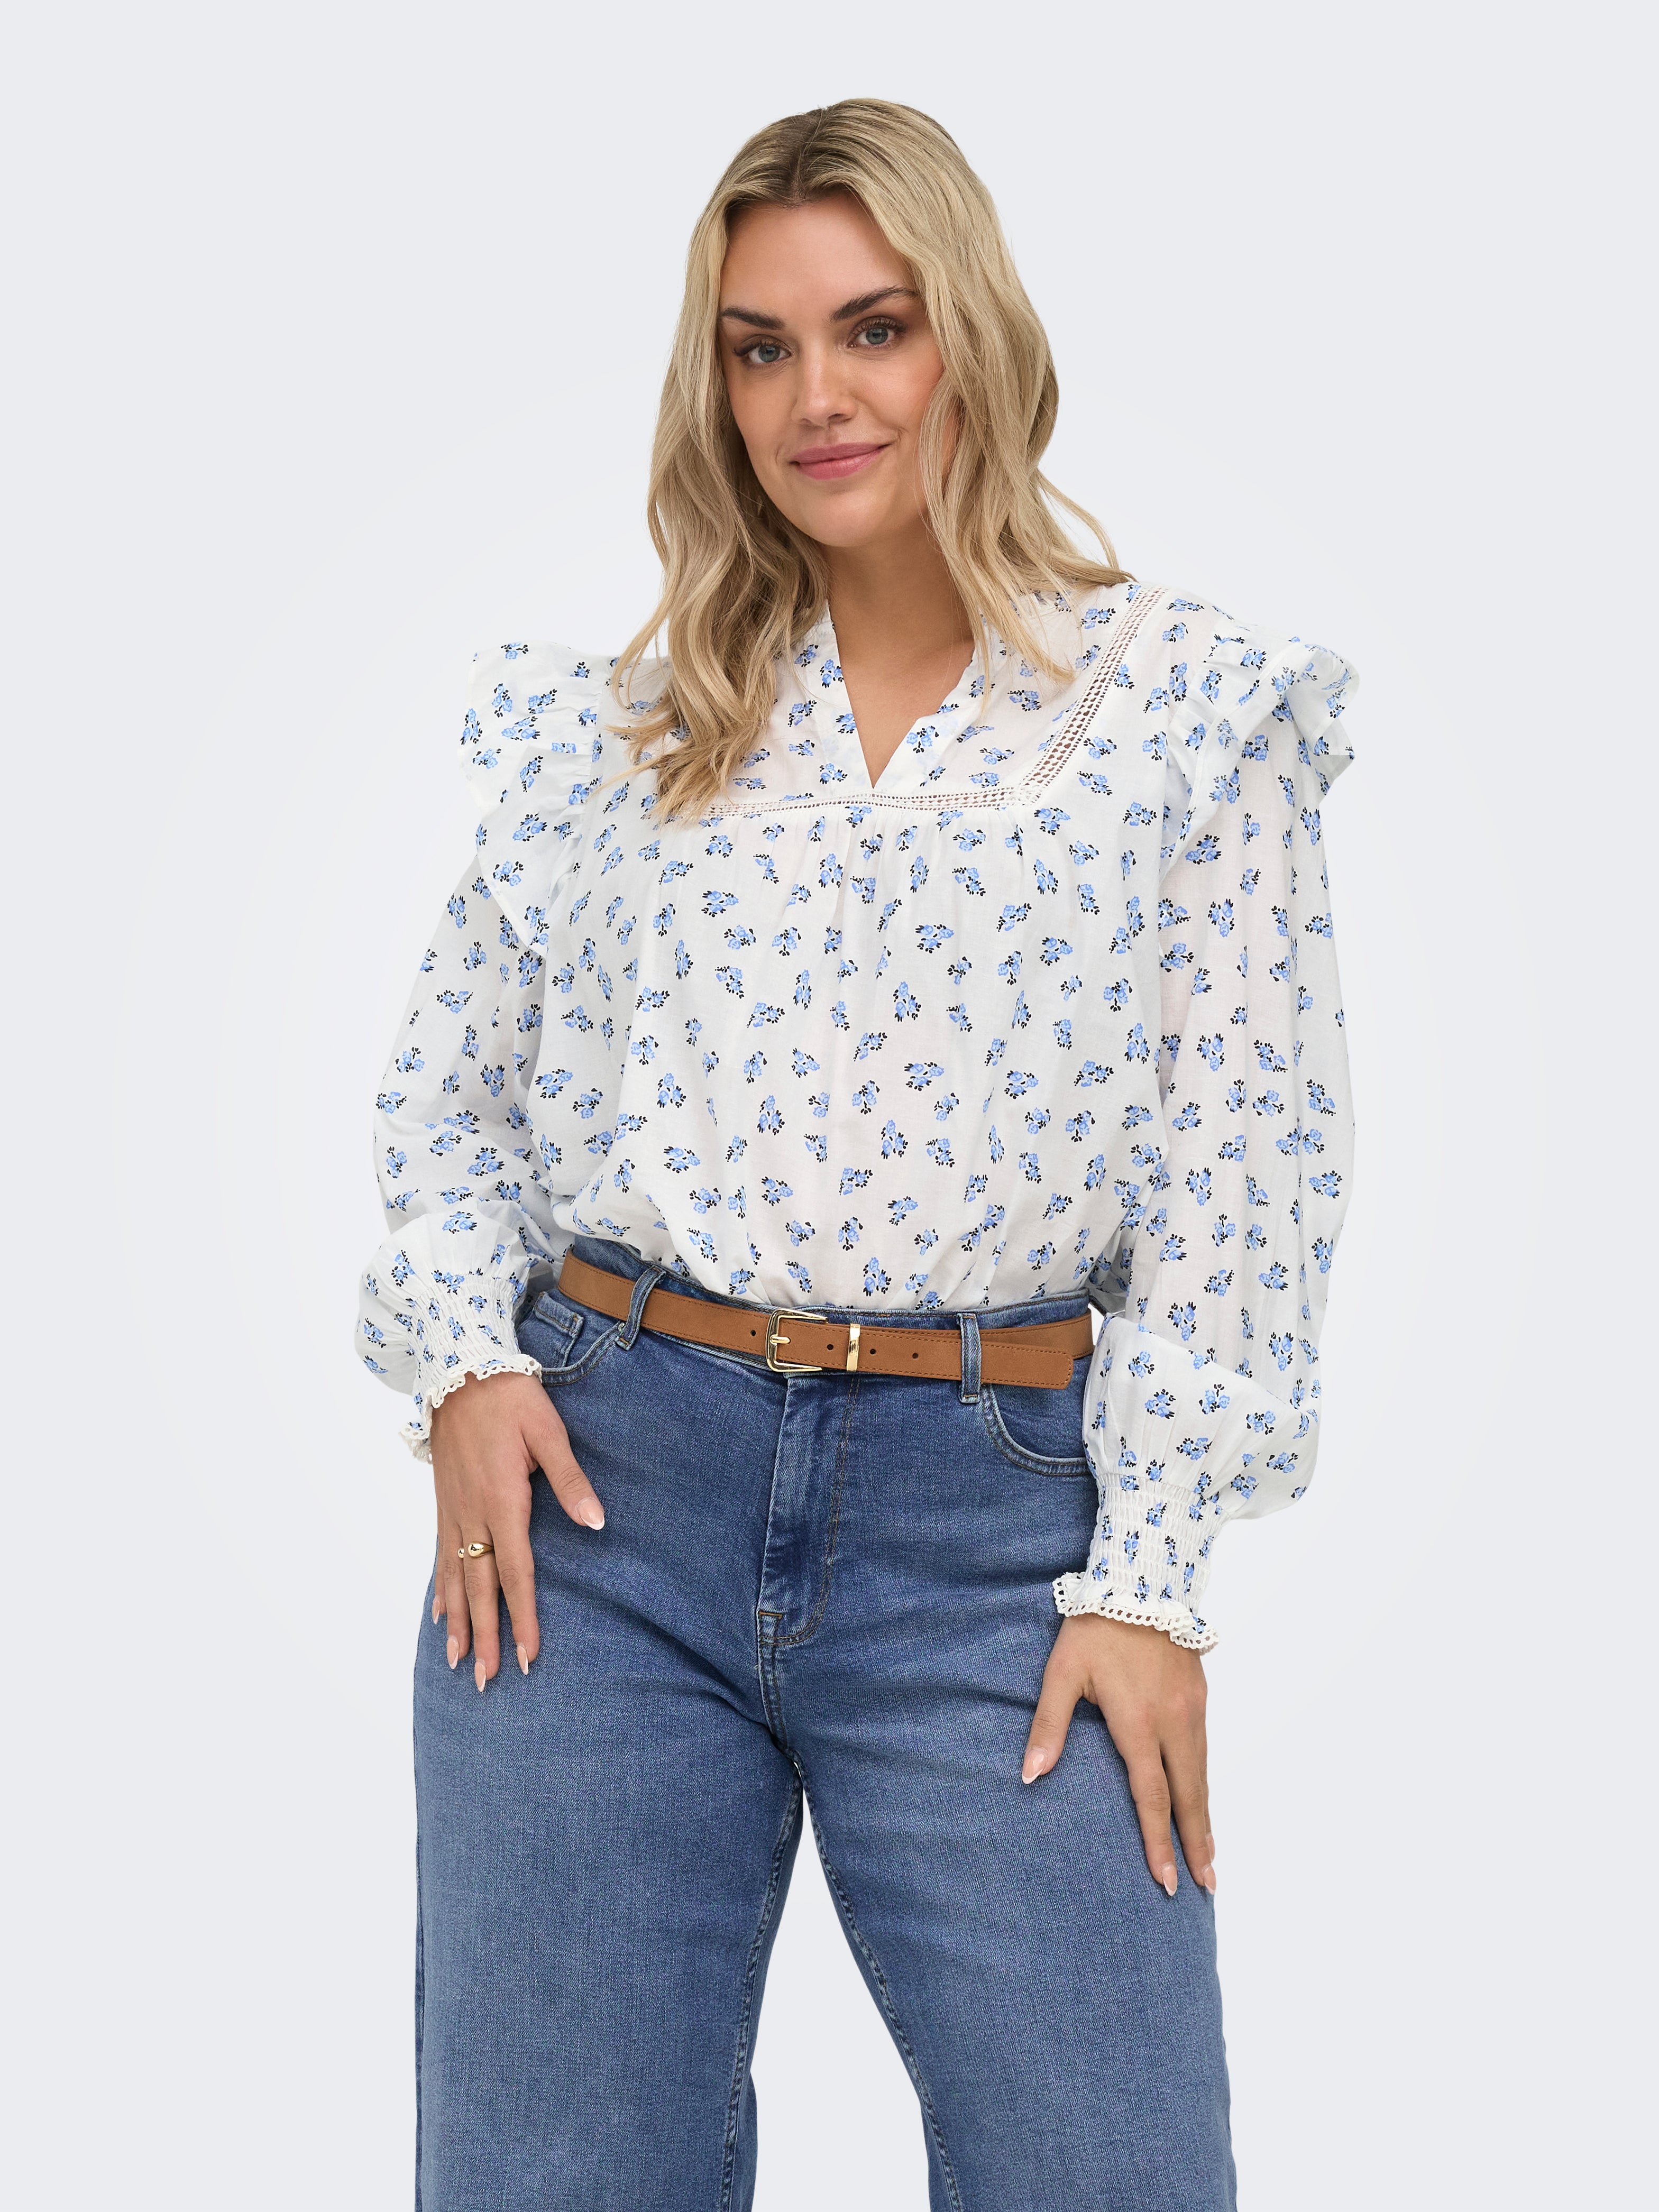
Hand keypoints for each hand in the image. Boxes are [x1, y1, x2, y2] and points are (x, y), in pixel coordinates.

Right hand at [428, 1371, 604, 1692]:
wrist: (461, 1368)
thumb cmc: (511, 1398)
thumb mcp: (549, 1431)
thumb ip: (570, 1480)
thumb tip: (597, 1523)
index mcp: (503, 1499)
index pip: (516, 1571)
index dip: (523, 1616)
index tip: (529, 1655)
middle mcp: (473, 1512)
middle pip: (480, 1586)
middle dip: (486, 1636)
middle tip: (488, 1680)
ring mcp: (454, 1510)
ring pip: (455, 1577)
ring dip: (458, 1622)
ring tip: (459, 1663)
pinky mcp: (445, 1502)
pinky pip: (440, 1555)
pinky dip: (441, 1588)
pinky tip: (440, 1614)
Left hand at [1022, 1614, 1214, 1895]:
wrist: (1140, 1579)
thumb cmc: (1094, 1627)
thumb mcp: (1062, 1671)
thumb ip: (1049, 1724)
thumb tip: (1029, 1774)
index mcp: (1137, 1722)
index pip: (1151, 1796)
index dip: (1157, 1841)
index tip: (1164, 1879)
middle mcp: (1172, 1722)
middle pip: (1189, 1796)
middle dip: (1196, 1844)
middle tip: (1206, 1885)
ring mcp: (1192, 1708)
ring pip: (1201, 1774)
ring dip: (1205, 1817)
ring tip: (1209, 1855)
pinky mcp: (1199, 1693)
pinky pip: (1204, 1749)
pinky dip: (1205, 1782)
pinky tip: (1201, 1798)